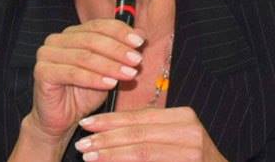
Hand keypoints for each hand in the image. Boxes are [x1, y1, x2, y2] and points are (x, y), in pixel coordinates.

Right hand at [27, 19, 145, 139]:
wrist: (62, 119)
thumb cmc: (85, 92)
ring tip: (129, 74)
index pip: (99, 25)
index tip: (140, 42)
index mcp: (73, 33)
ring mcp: (46, 54)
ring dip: (110, 65)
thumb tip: (142, 34)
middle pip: (92, 39)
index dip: (121, 32)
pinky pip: (72, 73)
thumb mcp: (109, 69)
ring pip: (84, 56)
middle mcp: (57, 39)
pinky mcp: (41, 72)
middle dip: (118, 50)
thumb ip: (121, 51)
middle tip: (137, 60)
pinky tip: (110, 84)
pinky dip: (94, 78)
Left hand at [74, 107, 227, 160]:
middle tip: (82, 144)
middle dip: (106, 138)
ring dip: (111, 155)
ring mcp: (192, 152)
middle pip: (139, 133)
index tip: (86, 124)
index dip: (111, 120)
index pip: (140, 116)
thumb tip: (106, 133)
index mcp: (184, 116)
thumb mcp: (172, 140)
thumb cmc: (190, 160)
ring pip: (142, 152)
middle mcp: (190, 131)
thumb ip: (146, 133)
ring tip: (89, 157)